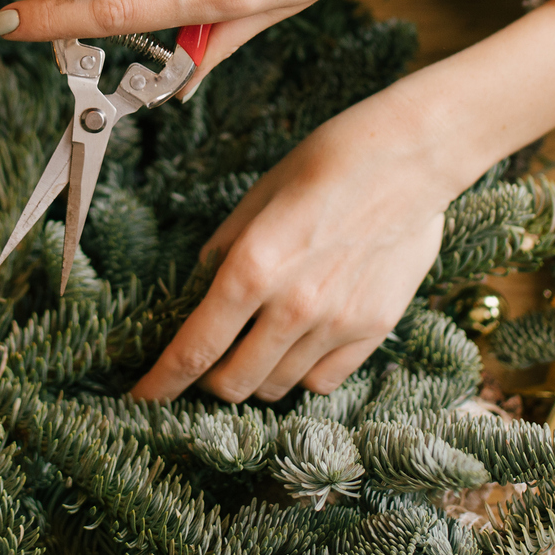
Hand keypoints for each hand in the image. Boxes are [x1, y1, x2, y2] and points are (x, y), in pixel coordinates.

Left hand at [131, 0, 554, 401]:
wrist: (412, 156)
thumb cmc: (331, 160)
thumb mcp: (261, 193)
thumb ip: (227, 244)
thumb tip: (201, 280)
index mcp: (252, 267)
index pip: (194, 349)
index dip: (161, 383)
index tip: (142, 398)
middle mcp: (292, 306)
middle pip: (232, 384)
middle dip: (208, 382)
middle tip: (206, 365)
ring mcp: (337, 324)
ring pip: (278, 386)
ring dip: (256, 377)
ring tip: (255, 349)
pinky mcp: (373, 329)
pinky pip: (324, 381)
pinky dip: (302, 374)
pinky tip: (300, 346)